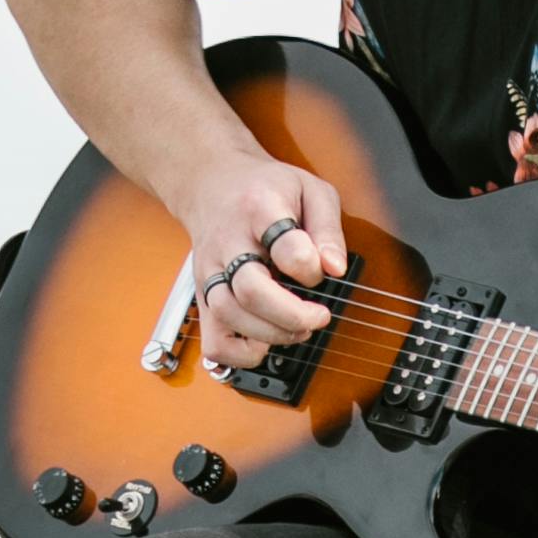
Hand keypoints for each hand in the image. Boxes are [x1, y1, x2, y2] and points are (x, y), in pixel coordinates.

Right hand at [176, 153, 350, 373]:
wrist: (212, 183)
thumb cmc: (264, 189)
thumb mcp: (309, 190)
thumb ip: (328, 228)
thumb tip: (335, 268)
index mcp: (259, 210)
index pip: (288, 249)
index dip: (312, 268)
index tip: (321, 269)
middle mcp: (228, 243)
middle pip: (252, 291)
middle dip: (294, 315)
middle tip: (318, 316)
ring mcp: (211, 271)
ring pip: (231, 317)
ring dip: (273, 334)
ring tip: (298, 329)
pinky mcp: (202, 296)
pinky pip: (214, 342)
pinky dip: (242, 354)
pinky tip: (264, 341)